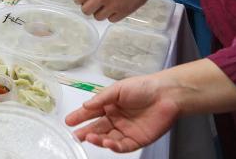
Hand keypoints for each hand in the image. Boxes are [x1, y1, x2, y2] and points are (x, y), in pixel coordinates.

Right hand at [65, 74, 181, 152]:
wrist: (166, 95)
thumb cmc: (143, 87)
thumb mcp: (118, 89)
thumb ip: (101, 99)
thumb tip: (86, 106)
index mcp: (110, 105)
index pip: (91, 113)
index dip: (79, 117)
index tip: (68, 121)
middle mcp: (116, 119)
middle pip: (97, 128)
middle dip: (85, 132)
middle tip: (75, 136)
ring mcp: (125, 130)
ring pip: (107, 139)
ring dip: (98, 140)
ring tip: (90, 137)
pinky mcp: (136, 140)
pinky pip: (122, 146)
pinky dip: (113, 147)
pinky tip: (106, 143)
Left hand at [75, 0, 153, 20]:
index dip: (80, 0)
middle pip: (86, 11)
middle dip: (88, 7)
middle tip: (93, 4)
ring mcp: (113, 5)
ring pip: (98, 17)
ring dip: (100, 12)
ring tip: (106, 6)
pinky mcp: (124, 12)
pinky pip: (111, 19)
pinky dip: (112, 15)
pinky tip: (115, 8)